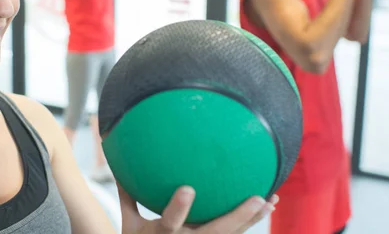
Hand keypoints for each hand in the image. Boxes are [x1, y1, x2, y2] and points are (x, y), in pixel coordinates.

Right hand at [118, 184, 277, 233]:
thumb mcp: (128, 224)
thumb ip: (127, 195)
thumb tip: (118, 161)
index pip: (170, 223)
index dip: (179, 208)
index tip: (189, 189)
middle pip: (214, 233)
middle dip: (236, 217)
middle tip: (256, 198)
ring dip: (251, 220)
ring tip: (270, 200)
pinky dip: (249, 222)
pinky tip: (267, 205)